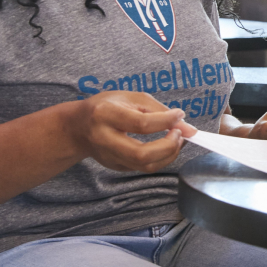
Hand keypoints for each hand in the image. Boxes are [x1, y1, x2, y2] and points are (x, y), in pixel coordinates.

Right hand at [73, 91, 197, 171]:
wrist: (78, 128)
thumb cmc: (106, 107)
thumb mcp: (130, 98)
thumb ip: (159, 110)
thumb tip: (188, 127)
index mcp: (105, 114)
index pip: (141, 124)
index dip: (166, 121)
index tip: (180, 115)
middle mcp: (105, 139)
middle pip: (142, 154)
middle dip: (169, 146)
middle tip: (179, 133)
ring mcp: (110, 157)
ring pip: (145, 166)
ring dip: (169, 155)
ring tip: (177, 139)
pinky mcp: (116, 167)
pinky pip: (145, 168)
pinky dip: (162, 158)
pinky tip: (167, 145)